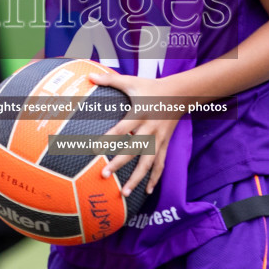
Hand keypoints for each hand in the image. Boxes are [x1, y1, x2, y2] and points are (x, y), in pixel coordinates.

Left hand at [85, 68, 180, 197]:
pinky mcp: (164, 145)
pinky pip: (160, 165)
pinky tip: (146, 192)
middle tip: (103, 175)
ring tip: (124, 192)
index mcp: (140, 113)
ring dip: (137, 179)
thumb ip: (110, 80)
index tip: (95, 149)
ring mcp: (159, 139)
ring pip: (148, 163)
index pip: (123, 128)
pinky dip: (154, 179)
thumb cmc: (151, 88)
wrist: (179, 94)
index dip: (110, 138)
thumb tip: (89, 76)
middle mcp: (150, 129)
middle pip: (134, 149)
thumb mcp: (132, 81)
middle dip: (119, 163)